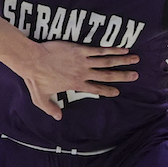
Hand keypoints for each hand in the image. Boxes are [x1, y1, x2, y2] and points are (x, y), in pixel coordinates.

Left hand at [9, 41, 136, 121]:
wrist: (32, 60)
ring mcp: (83, 61)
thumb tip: (58, 117)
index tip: (117, 92)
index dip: (107, 91)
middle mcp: (83, 74)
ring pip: (107, 62)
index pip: (96, 89)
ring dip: (122, 60)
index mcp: (75, 85)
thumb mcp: (40, 99)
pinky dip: (112, 50)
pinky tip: (123, 49)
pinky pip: (99, 50)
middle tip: (135, 76)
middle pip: (107, 75)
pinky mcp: (80, 50)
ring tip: (135, 60)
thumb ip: (50, 108)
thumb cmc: (35, 79)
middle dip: (122, 76)